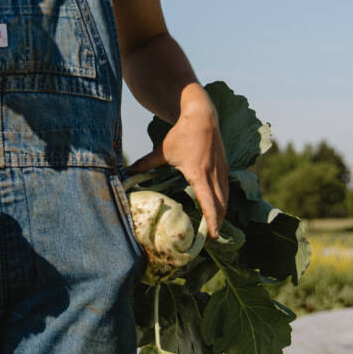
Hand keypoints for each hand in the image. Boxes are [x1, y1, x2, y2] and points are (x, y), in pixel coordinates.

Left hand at [130, 90, 228, 239]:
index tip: (214, 235)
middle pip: (221, 204)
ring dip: (222, 213)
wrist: (201, 115)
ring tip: (215, 228)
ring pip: (226, 197)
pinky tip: (220, 208)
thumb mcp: (162, 150)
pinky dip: (224, 200)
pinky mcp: (225, 166)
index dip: (212, 220)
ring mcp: (222, 170)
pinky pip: (226, 188)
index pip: (209, 202)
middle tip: (211, 238)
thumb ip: (145, 163)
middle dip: (217, 222)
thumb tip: (126, 172)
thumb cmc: (180, 133)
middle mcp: (213, 174)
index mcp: (198, 173)